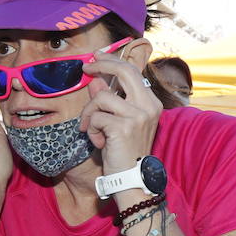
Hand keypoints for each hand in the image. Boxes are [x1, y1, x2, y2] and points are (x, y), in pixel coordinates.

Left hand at [78, 51, 161, 174]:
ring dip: (90, 114)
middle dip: (101, 65)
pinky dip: (92, 130)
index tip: (96, 56)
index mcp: (150, 102)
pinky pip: (96, 117)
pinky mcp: (124, 127)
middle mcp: (148, 105)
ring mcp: (138, 115)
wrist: (131, 179)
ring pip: (102, 98)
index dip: (112, 61)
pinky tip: (99, 143)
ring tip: (93, 131)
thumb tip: (96, 80)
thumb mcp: (116, 122)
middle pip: (123, 71)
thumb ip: (108, 99)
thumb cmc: (123, 151)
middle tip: (86, 68)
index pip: (132, 71)